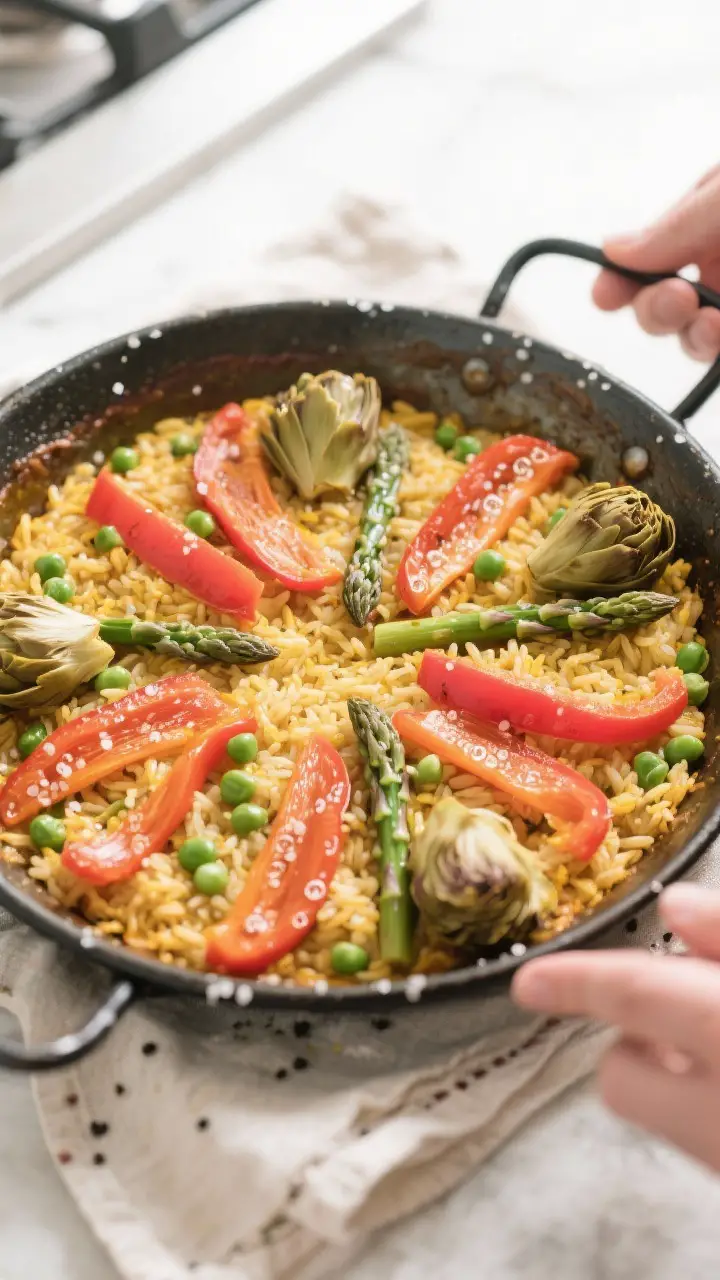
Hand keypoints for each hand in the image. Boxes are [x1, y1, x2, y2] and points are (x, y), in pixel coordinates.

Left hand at [512, 883, 719, 1172]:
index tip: (530, 982)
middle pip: (622, 1080)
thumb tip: (673, 904)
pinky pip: (702, 1138)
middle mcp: (718, 1118)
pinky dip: (705, 1101)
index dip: (578, 979)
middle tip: (677, 1002)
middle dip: (633, 1038)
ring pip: (665, 1117)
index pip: (634, 996)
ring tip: (714, 1030)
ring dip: (676, 1072)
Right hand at [593, 165, 719, 361]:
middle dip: (657, 310)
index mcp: (706, 220)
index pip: (648, 259)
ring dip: (693, 338)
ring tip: (712, 325)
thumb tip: (611, 250)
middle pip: (663, 306)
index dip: (620, 282)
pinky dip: (714, 349)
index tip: (605, 297)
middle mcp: (718, 263)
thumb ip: (679, 224)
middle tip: (678, 301)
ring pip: (694, 338)